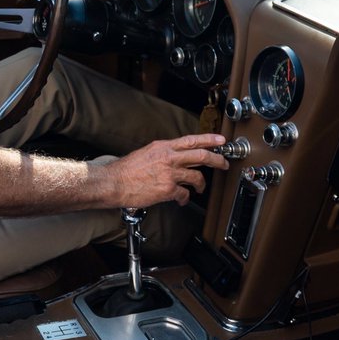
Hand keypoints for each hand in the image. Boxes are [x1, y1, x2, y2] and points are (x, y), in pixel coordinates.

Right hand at [106, 134, 228, 206]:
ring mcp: (170, 174)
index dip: (209, 139)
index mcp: (163, 147)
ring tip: (200, 188)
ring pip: (197, 177)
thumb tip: (176, 156)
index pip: (191, 140)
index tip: (221, 140)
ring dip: (201, 185)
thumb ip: (163, 153)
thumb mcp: (146, 152)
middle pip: (201, 156)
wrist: (114, 182)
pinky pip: (184, 194)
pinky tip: (182, 200)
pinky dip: (185, 199)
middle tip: (224, 163)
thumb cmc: (126, 170)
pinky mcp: (168, 189)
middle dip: (217, 160)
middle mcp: (169, 158)